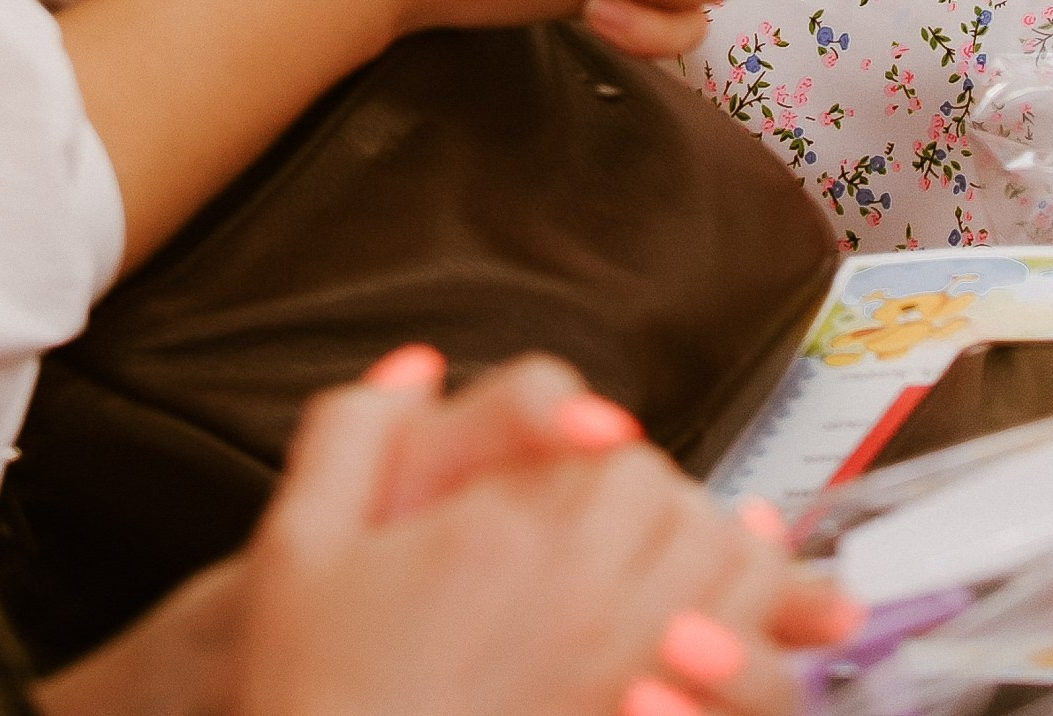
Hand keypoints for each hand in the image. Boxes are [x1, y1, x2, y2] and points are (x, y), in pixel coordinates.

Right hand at [231, 369, 858, 715]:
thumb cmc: (316, 693)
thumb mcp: (299, 547)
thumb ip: (352, 432)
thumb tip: (415, 368)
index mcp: (509, 537)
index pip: (621, 455)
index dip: (611, 456)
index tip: (587, 471)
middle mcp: (582, 603)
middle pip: (690, 513)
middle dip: (673, 507)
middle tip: (633, 527)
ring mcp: (624, 677)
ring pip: (737, 588)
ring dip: (730, 572)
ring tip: (691, 583)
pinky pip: (744, 684)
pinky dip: (752, 656)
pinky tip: (717, 653)